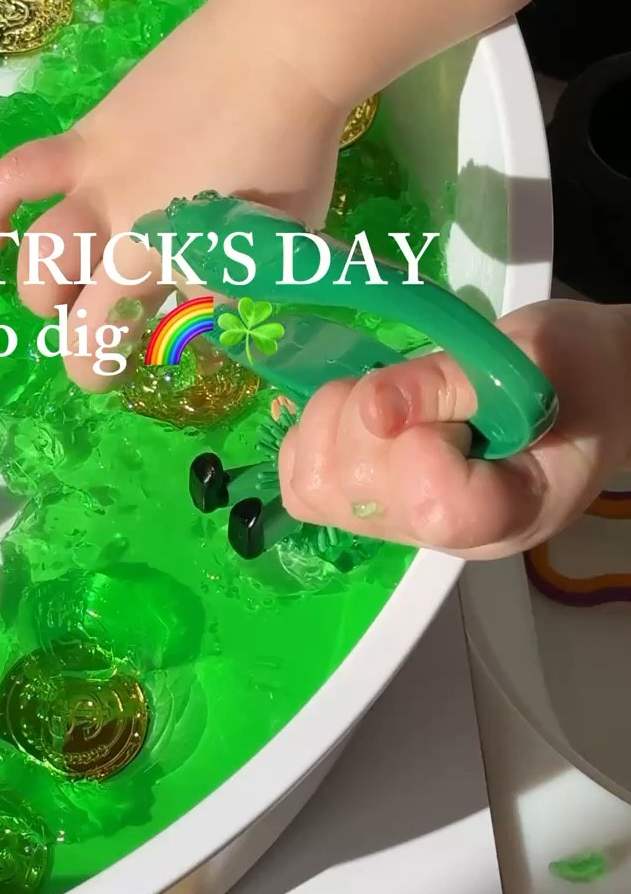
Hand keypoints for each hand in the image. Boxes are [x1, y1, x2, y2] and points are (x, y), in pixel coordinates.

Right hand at [0, 0, 348, 388]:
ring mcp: (100, 190)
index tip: (156, 356)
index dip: (140, 359)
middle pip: (84, 323)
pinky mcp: (84, 143)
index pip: (148, 342)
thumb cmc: (296, 151)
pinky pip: (18, 178)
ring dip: (41, 291)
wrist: (277, 52)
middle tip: (108, 334)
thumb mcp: (284, 241)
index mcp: (187, 272)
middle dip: (88, 349)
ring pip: (40, 259)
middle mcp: (133, 243)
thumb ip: (238, 287)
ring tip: (54, 295)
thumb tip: (203, 317)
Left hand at [278, 299, 630, 557]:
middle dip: (362, 416)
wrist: (590, 387)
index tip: (456, 404)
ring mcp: (402, 525)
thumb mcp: (528, 357)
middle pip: (348, 490)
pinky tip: (362, 412)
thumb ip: (446, 384)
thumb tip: (371, 409)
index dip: (417, 433)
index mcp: (504, 513)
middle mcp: (441, 536)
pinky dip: (317, 433)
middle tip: (417, 392)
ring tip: (392, 400)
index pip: (426, 499)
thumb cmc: (578, 373)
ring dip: (333, 421)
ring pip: (312, 486)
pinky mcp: (373, 503)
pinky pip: (304, 480)